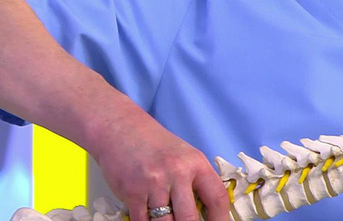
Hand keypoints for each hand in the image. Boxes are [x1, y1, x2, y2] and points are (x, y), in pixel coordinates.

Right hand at [90, 110, 229, 220]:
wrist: (121, 129)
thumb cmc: (155, 144)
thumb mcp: (184, 156)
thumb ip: (196, 181)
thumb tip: (207, 211)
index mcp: (196, 164)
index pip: (217, 198)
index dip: (221, 219)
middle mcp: (177, 173)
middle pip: (190, 218)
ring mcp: (154, 184)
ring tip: (167, 220)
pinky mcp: (132, 193)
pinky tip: (149, 219)